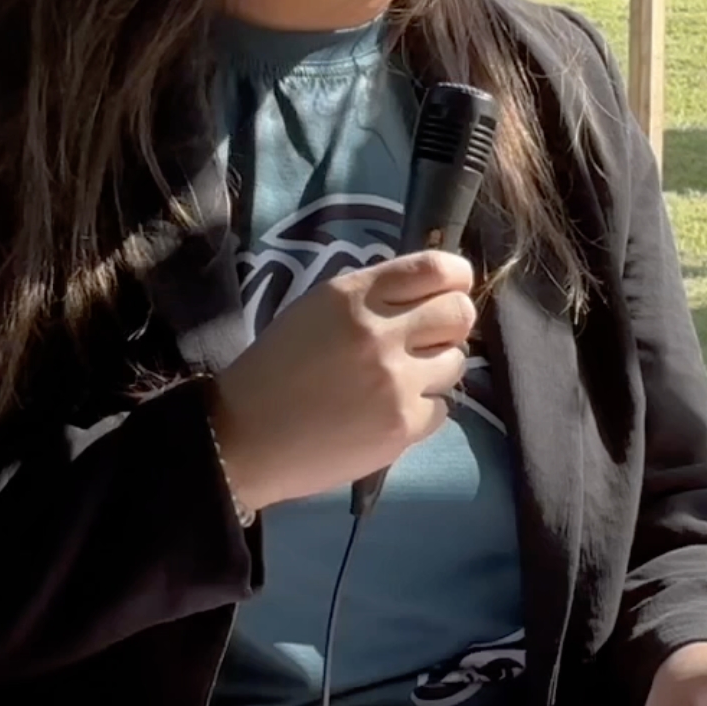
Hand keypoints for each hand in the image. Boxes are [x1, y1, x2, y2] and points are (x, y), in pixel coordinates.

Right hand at [208, 251, 476, 510]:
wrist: (246, 437)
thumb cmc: (277, 368)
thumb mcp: (316, 309)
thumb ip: (371, 297)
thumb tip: (426, 296)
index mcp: (354, 294)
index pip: (437, 268)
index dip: (456, 278)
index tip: (452, 289)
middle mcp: (381, 331)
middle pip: (460, 313)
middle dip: (450, 324)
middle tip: (428, 340)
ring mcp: (396, 381)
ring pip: (456, 361)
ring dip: (435, 369)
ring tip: (398, 381)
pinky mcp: (404, 425)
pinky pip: (442, 407)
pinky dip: (422, 410)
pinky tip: (388, 412)